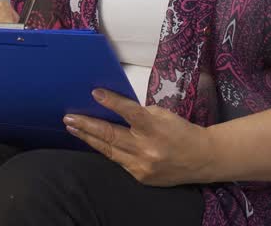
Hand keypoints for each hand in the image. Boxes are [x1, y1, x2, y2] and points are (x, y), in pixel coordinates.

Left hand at [64, 89, 214, 186]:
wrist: (202, 159)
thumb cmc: (180, 131)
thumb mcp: (163, 114)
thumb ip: (138, 113)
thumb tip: (112, 108)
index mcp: (155, 128)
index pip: (130, 113)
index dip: (112, 102)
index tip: (95, 93)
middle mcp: (147, 149)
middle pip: (111, 135)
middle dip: (87, 126)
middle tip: (68, 118)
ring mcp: (143, 166)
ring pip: (109, 151)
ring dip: (89, 138)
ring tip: (73, 128)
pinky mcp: (141, 177)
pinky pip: (118, 161)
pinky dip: (105, 150)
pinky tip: (93, 142)